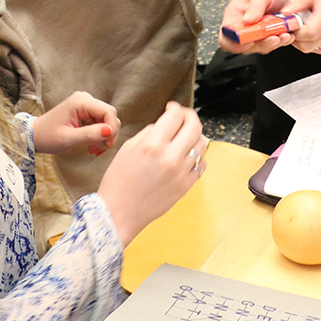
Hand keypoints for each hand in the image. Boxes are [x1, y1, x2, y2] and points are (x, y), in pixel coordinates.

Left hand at [32, 92, 119, 157]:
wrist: (34, 136)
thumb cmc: (47, 137)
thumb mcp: (69, 138)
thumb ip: (90, 134)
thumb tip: (110, 131)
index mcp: (81, 101)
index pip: (108, 112)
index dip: (112, 128)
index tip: (107, 144)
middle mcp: (85, 99)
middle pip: (109, 115)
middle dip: (108, 134)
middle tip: (100, 150)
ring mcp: (85, 104)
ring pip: (106, 120)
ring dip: (104, 136)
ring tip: (94, 149)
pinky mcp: (85, 111)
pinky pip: (100, 122)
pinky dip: (99, 135)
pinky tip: (92, 145)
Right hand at [97, 102, 206, 246]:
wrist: (119, 212)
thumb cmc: (118, 181)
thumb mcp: (128, 148)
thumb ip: (149, 133)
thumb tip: (164, 124)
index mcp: (153, 144)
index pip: (175, 115)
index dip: (174, 107)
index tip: (171, 108)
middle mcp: (170, 156)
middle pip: (194, 125)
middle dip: (190, 116)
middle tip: (183, 117)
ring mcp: (181, 172)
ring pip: (201, 144)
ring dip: (195, 135)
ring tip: (186, 136)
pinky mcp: (186, 186)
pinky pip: (201, 165)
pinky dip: (196, 157)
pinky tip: (187, 156)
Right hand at [219, 0, 295, 55]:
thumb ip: (255, 6)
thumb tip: (247, 21)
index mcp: (234, 15)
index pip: (226, 36)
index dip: (236, 43)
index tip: (251, 40)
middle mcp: (243, 25)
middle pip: (243, 46)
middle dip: (260, 44)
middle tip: (273, 37)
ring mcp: (256, 31)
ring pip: (259, 47)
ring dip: (272, 44)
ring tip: (284, 35)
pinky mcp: (268, 34)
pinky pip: (271, 44)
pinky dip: (281, 41)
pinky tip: (288, 34)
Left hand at [285, 0, 320, 54]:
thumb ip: (298, 2)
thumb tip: (284, 13)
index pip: (308, 33)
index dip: (295, 32)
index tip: (290, 26)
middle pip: (307, 44)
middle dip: (296, 38)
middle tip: (296, 27)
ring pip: (311, 49)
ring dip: (305, 40)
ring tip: (309, 26)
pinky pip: (319, 49)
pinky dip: (314, 42)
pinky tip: (317, 31)